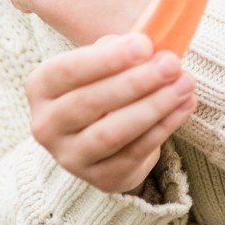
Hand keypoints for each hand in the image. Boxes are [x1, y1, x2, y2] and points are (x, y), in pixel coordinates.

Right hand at [26, 33, 195, 194]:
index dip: (106, 59)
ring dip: (153, 106)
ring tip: (185, 84)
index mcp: (40, 87)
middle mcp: (46, 126)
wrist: (103, 137)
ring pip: (112, 132)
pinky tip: (184, 106)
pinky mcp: (100, 178)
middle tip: (172, 64)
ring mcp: (70, 158)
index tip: (144, 45)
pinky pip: (134, 152)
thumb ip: (118, 51)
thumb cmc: (104, 86)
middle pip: (90, 102)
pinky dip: (164, 127)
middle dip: (136, 82)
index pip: (67, 71)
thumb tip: (147, 48)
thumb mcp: (103, 63)